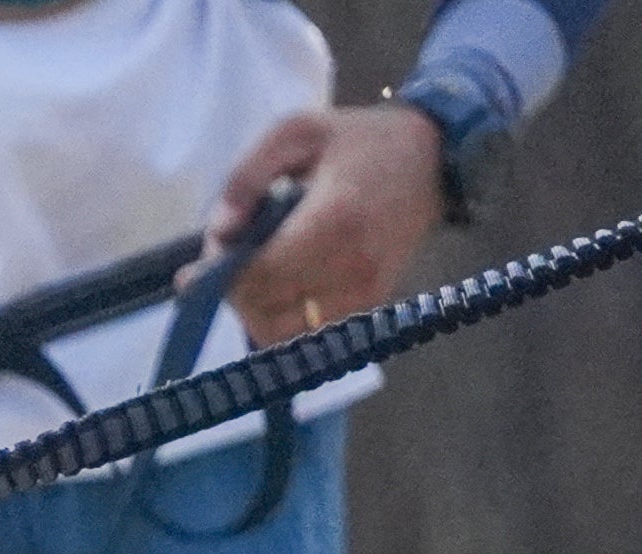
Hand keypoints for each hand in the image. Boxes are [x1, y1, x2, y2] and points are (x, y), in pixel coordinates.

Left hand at [199, 104, 444, 345]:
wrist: (434, 155)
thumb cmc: (359, 139)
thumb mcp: (294, 131)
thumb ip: (246, 177)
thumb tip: (219, 231)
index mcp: (334, 220)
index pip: (259, 275)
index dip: (218, 273)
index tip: (207, 254)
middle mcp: (354, 266)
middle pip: (265, 311)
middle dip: (233, 291)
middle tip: (229, 258)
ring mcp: (367, 291)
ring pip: (285, 333)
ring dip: (254, 310)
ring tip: (254, 271)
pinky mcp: (373, 304)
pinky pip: (311, 333)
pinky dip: (283, 318)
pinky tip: (279, 283)